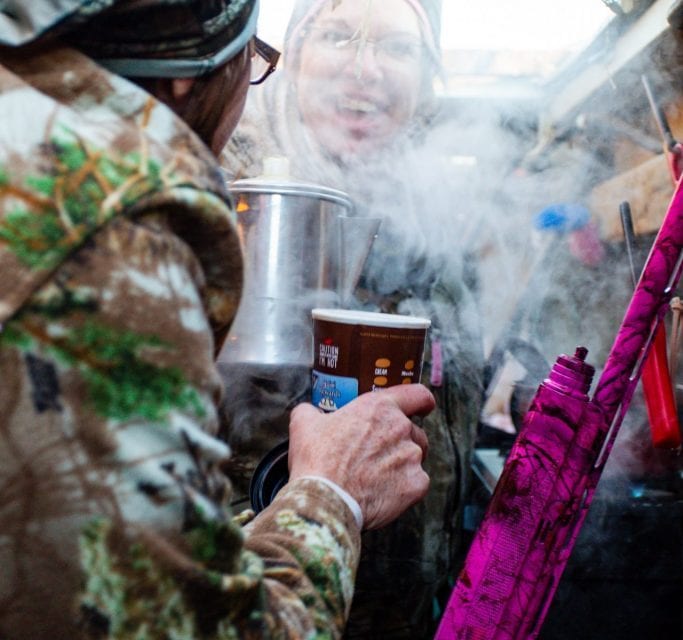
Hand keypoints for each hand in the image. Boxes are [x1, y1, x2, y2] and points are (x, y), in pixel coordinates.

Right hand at [288, 384, 434, 529]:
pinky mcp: (416, 485)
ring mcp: (412, 457)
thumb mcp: (304, 423)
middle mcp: (401, 428)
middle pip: (415, 431)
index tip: (423, 408)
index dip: (422, 402)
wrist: (324, 499)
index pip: (417, 395)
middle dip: (401, 442)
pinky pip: (417, 483)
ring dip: (402, 465)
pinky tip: (382, 493)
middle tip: (377, 456)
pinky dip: (404, 489)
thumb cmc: (316, 460)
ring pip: (416, 458)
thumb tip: (310, 412)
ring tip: (376, 477)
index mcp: (379, 408)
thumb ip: (311, 410)